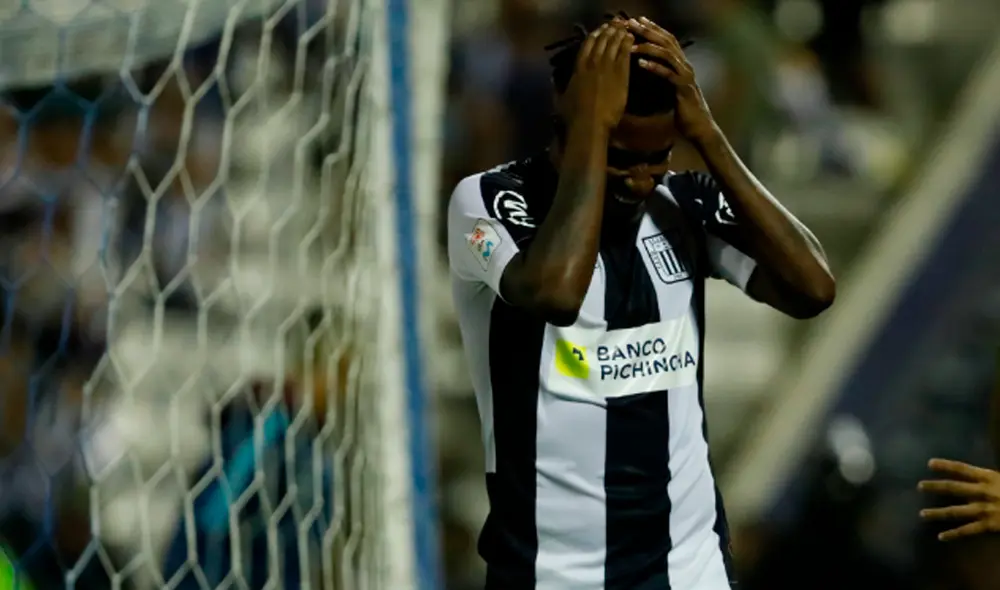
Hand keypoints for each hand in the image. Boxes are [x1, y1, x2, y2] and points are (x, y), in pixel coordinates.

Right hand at [563, 22, 633, 130]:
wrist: (590, 124)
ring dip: (618, 36)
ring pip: (614, 47)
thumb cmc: (572, 116)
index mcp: (578, 69)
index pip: (587, 46)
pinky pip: (624, 57)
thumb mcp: (559, 100)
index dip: (593, 36)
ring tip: (623, 30)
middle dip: (607, 32)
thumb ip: (556, 87)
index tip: (599, 30)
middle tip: (613, 26)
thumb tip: (552, 78)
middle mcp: (593, 65)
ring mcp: (608, 70)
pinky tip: (631, 40)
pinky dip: (627, 46)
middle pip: (601, 43)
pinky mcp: (621, 77)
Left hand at [626, 17, 716, 141]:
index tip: (636, 21)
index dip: (652, 28)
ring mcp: (685, 76)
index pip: (666, 40)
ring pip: (667, 54)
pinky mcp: (684, 88)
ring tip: (632, 43)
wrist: (698, 127)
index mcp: (680, 64)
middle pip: (667, 41)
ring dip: (649, 46)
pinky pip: (668, 74)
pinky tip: (641, 63)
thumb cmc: (682, 110)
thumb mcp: (670, 88)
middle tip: (632, 23)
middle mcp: (685, 65)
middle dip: (648, 31)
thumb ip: (662, 75)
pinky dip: (654, 67)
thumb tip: (644, 67)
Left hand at [919, 458, 999, 540]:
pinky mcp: (989, 525)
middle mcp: (983, 492)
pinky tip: (940, 536)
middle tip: (919, 486)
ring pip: (955, 511)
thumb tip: (977, 473)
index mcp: (990, 477)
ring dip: (937, 513)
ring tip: (922, 514)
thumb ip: (993, 477)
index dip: (946, 465)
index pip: (963, 469)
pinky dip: (953, 534)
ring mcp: (984, 509)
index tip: (929, 463)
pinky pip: (968, 531)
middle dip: (935, 487)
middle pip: (953, 488)